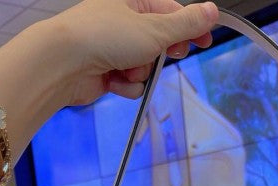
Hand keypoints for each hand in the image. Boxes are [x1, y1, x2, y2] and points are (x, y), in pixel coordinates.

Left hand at [51, 0, 218, 104]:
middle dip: (161, 54)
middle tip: (162, 55)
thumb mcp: (155, 29)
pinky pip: (130, 82)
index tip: (204, 41)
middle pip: (159, 41)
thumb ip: (186, 24)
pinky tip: (114, 81)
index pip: (172, 12)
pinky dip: (126, 85)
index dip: (190, 28)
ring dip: (140, 72)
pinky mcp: (106, 72)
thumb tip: (212, 11)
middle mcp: (122, 22)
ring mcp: (113, 48)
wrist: (66, 63)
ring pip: (145, 65)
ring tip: (126, 68)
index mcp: (133, 2)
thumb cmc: (104, 36)